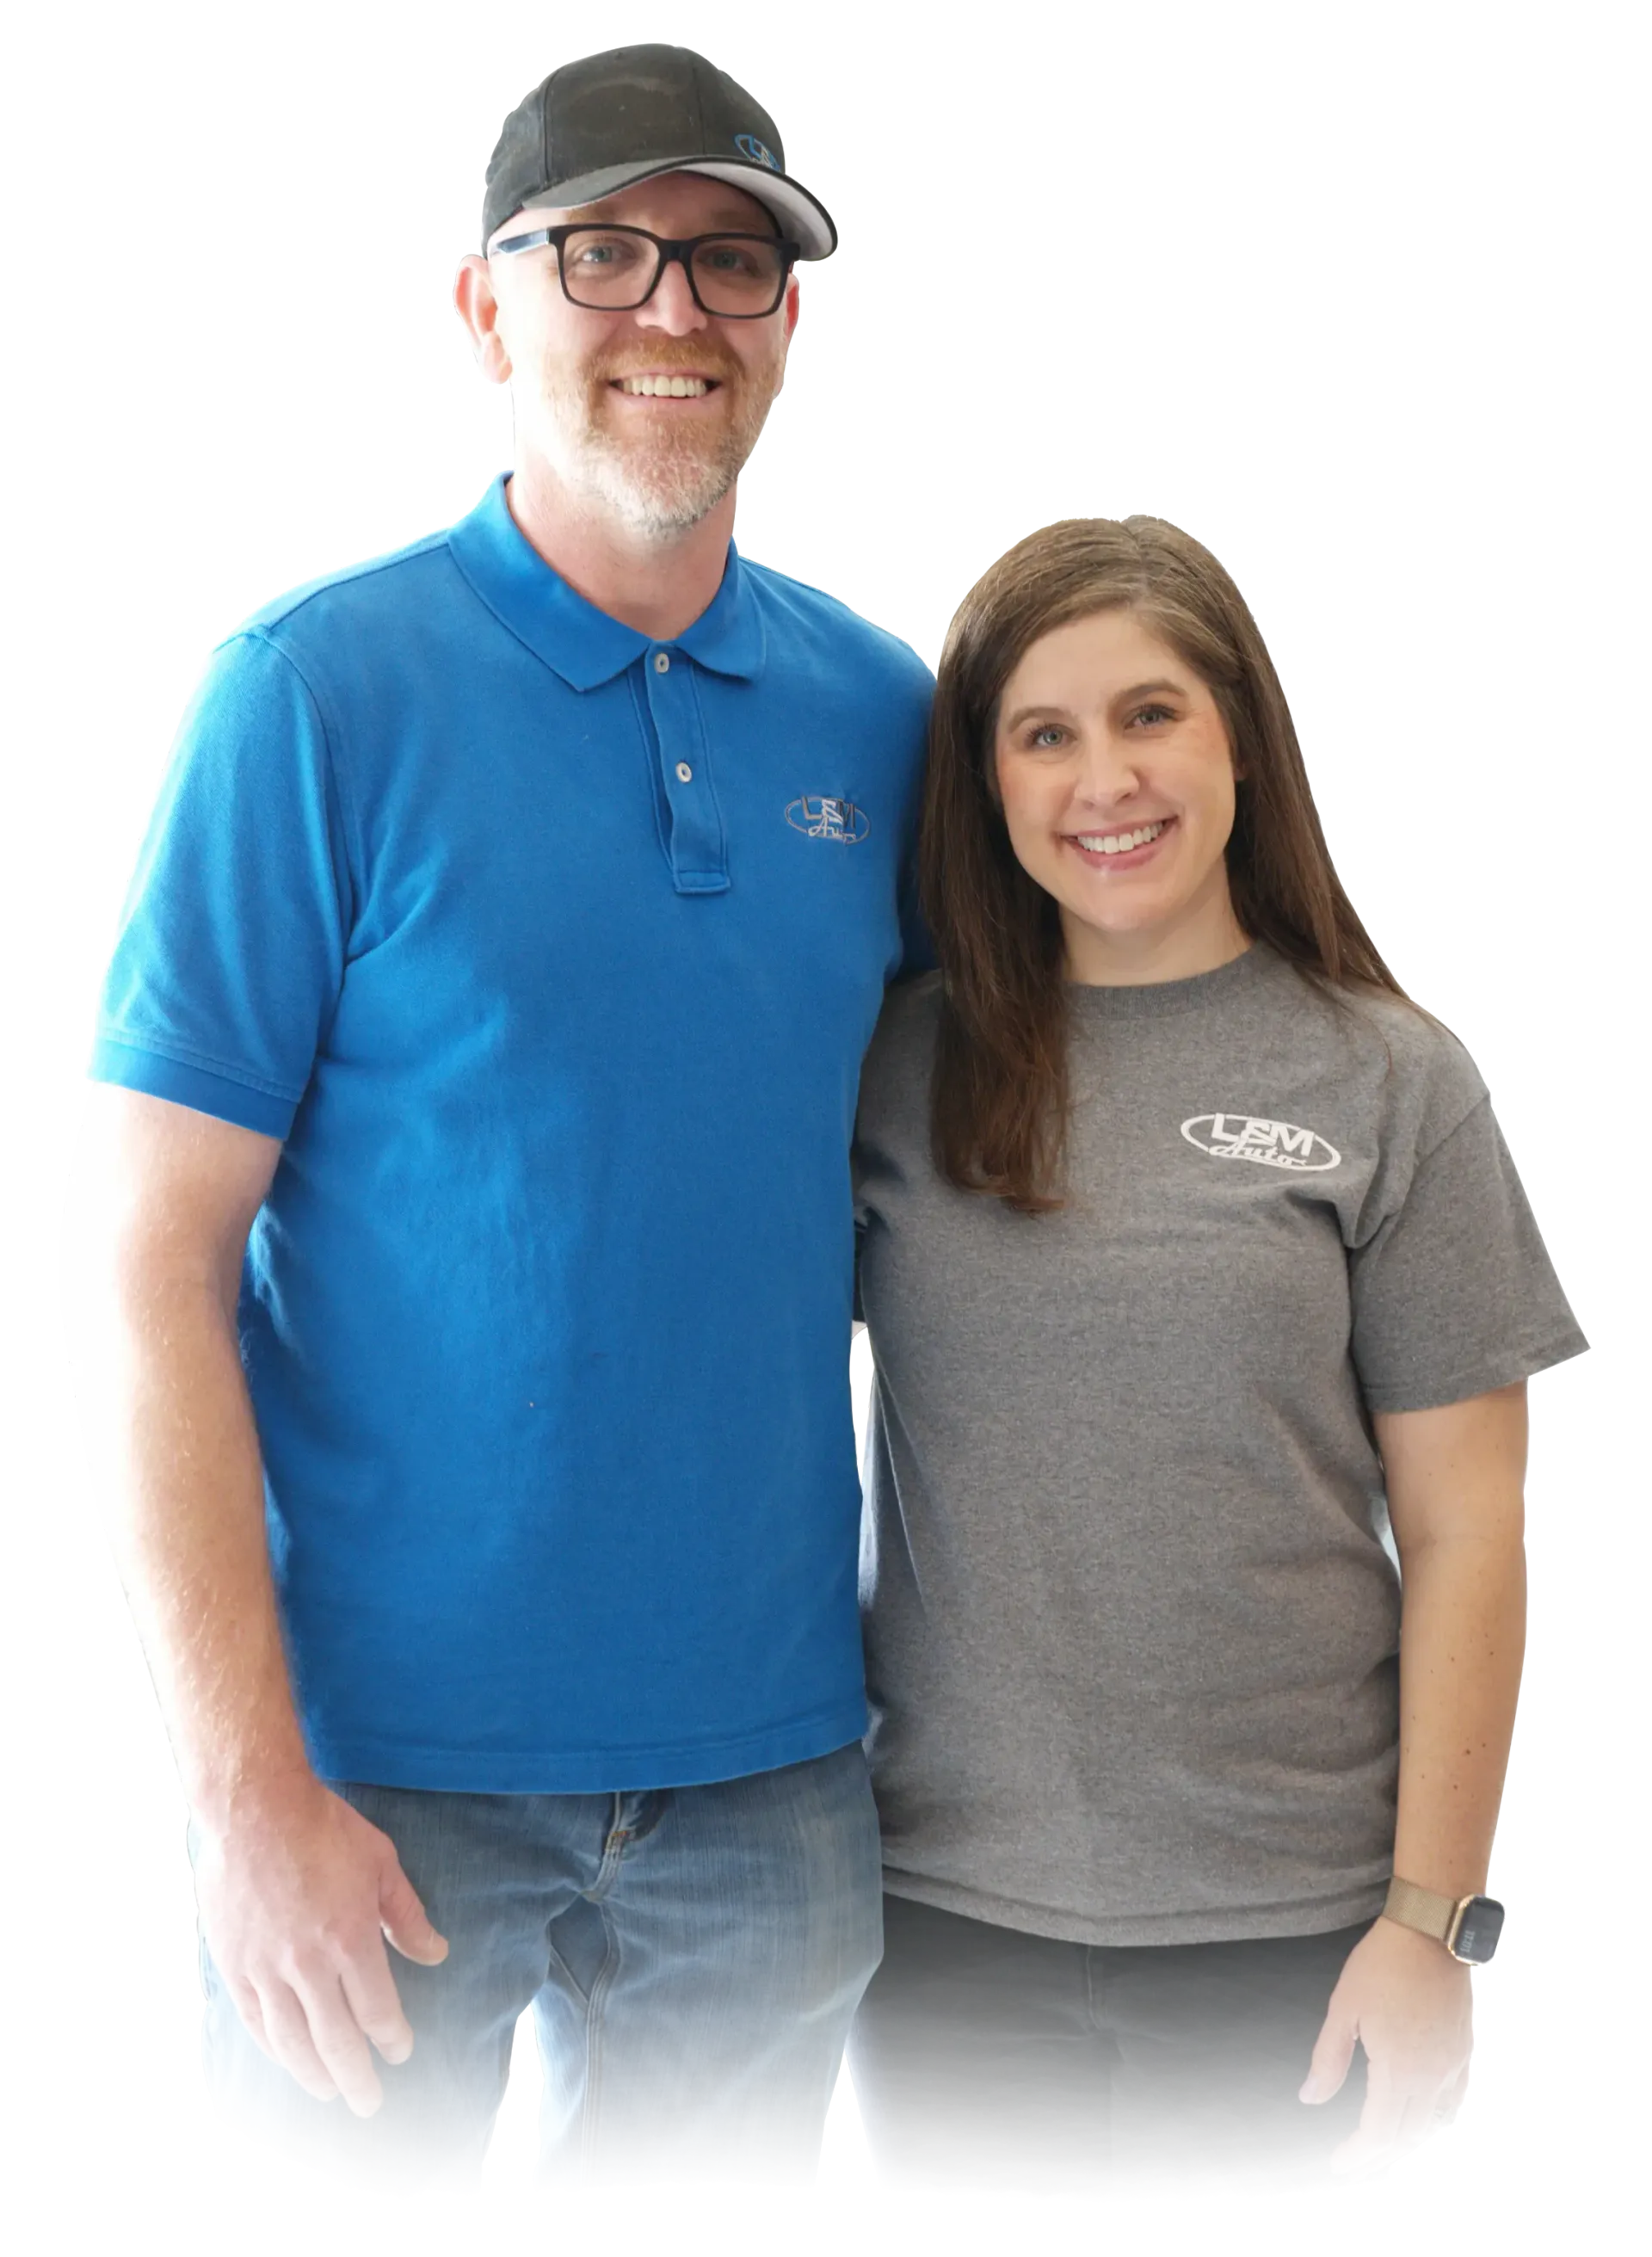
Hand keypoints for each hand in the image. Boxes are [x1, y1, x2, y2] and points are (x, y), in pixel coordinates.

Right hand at [192, 1775, 449, 2118]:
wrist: (254, 1807)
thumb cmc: (322, 1828)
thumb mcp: (381, 1863)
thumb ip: (406, 1915)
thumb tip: (435, 1952)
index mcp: (351, 1938)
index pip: (377, 2008)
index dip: (391, 2037)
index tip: (400, 2052)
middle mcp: (309, 1963)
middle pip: (335, 2039)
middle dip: (356, 2077)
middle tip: (369, 2102)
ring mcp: (266, 1967)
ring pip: (291, 2040)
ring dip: (313, 2073)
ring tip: (328, 2091)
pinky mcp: (233, 1964)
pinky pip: (253, 2020)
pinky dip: (271, 2047)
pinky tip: (285, 2059)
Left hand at [1299, 1917, 1472, 2181]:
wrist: (1430, 1931)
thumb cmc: (1386, 1962)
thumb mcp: (1343, 2008)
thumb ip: (1327, 2058)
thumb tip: (1311, 2094)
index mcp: (1398, 2068)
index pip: (1376, 2132)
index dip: (1356, 2153)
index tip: (1339, 2161)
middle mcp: (1430, 2074)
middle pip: (1405, 2137)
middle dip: (1378, 2157)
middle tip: (1356, 2165)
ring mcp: (1452, 2065)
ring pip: (1431, 2125)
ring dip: (1406, 2143)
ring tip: (1384, 2150)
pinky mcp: (1464, 2051)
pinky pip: (1453, 2102)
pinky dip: (1435, 2120)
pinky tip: (1423, 2120)